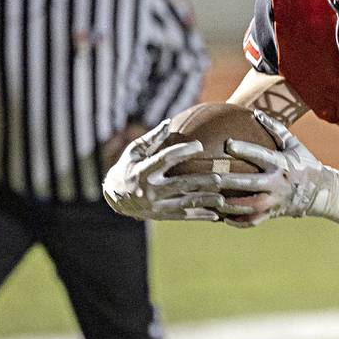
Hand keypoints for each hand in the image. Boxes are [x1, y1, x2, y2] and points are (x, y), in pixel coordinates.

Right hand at [101, 119, 228, 221]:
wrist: (115, 197)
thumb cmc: (128, 167)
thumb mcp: (133, 151)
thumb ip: (152, 139)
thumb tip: (169, 122)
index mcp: (143, 171)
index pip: (165, 159)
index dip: (183, 151)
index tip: (200, 145)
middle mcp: (149, 190)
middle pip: (180, 185)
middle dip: (201, 182)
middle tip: (219, 178)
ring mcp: (156, 205)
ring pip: (185, 204)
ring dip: (205, 201)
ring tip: (223, 199)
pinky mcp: (161, 216)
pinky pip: (184, 216)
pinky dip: (200, 216)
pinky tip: (216, 215)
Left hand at [208, 111, 334, 228]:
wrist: (322, 193)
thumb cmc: (305, 164)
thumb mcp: (295, 145)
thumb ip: (276, 129)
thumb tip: (256, 112)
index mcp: (282, 164)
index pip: (262, 156)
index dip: (245, 149)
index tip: (227, 143)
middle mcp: (278, 184)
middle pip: (252, 184)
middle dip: (231, 182)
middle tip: (211, 177)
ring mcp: (276, 201)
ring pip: (251, 206)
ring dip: (231, 205)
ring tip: (212, 200)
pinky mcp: (273, 214)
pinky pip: (254, 221)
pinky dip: (238, 222)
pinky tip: (222, 217)